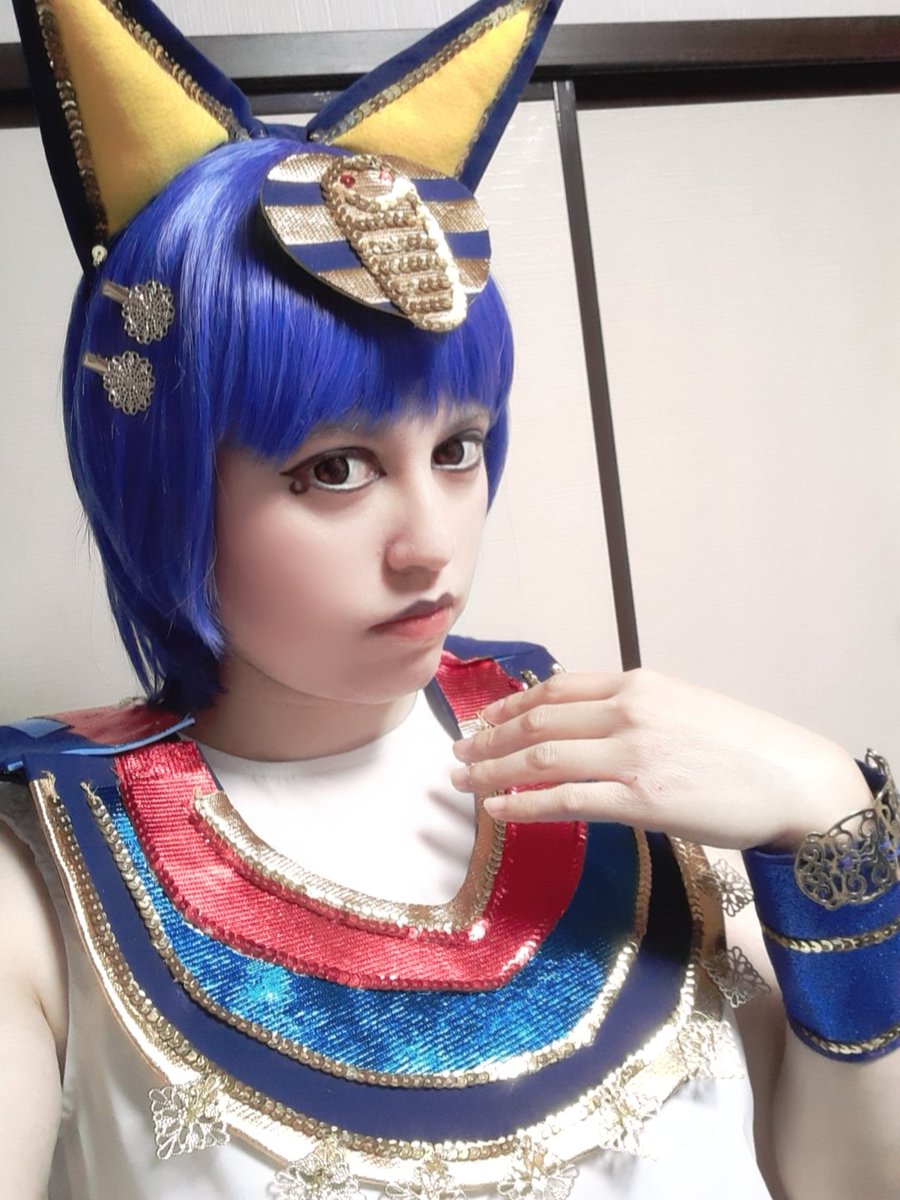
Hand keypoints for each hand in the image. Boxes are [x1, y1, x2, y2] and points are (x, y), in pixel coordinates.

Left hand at [450, 668, 872, 850]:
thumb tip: (588, 729)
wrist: (794, 779)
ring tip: (464, 783)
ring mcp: (633, 754)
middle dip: (489, 740)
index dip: (509, 707)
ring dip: (494, 771)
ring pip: (541, 758)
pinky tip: (499, 810)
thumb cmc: (744, 749)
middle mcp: (628, 711)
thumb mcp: (683, 708)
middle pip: (537, 722)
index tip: (482, 722)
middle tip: (458, 756)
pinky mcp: (641, 798)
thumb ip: (634, 712)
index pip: (555, 689)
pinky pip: (567, 801)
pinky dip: (525, 804)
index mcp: (637, 684)